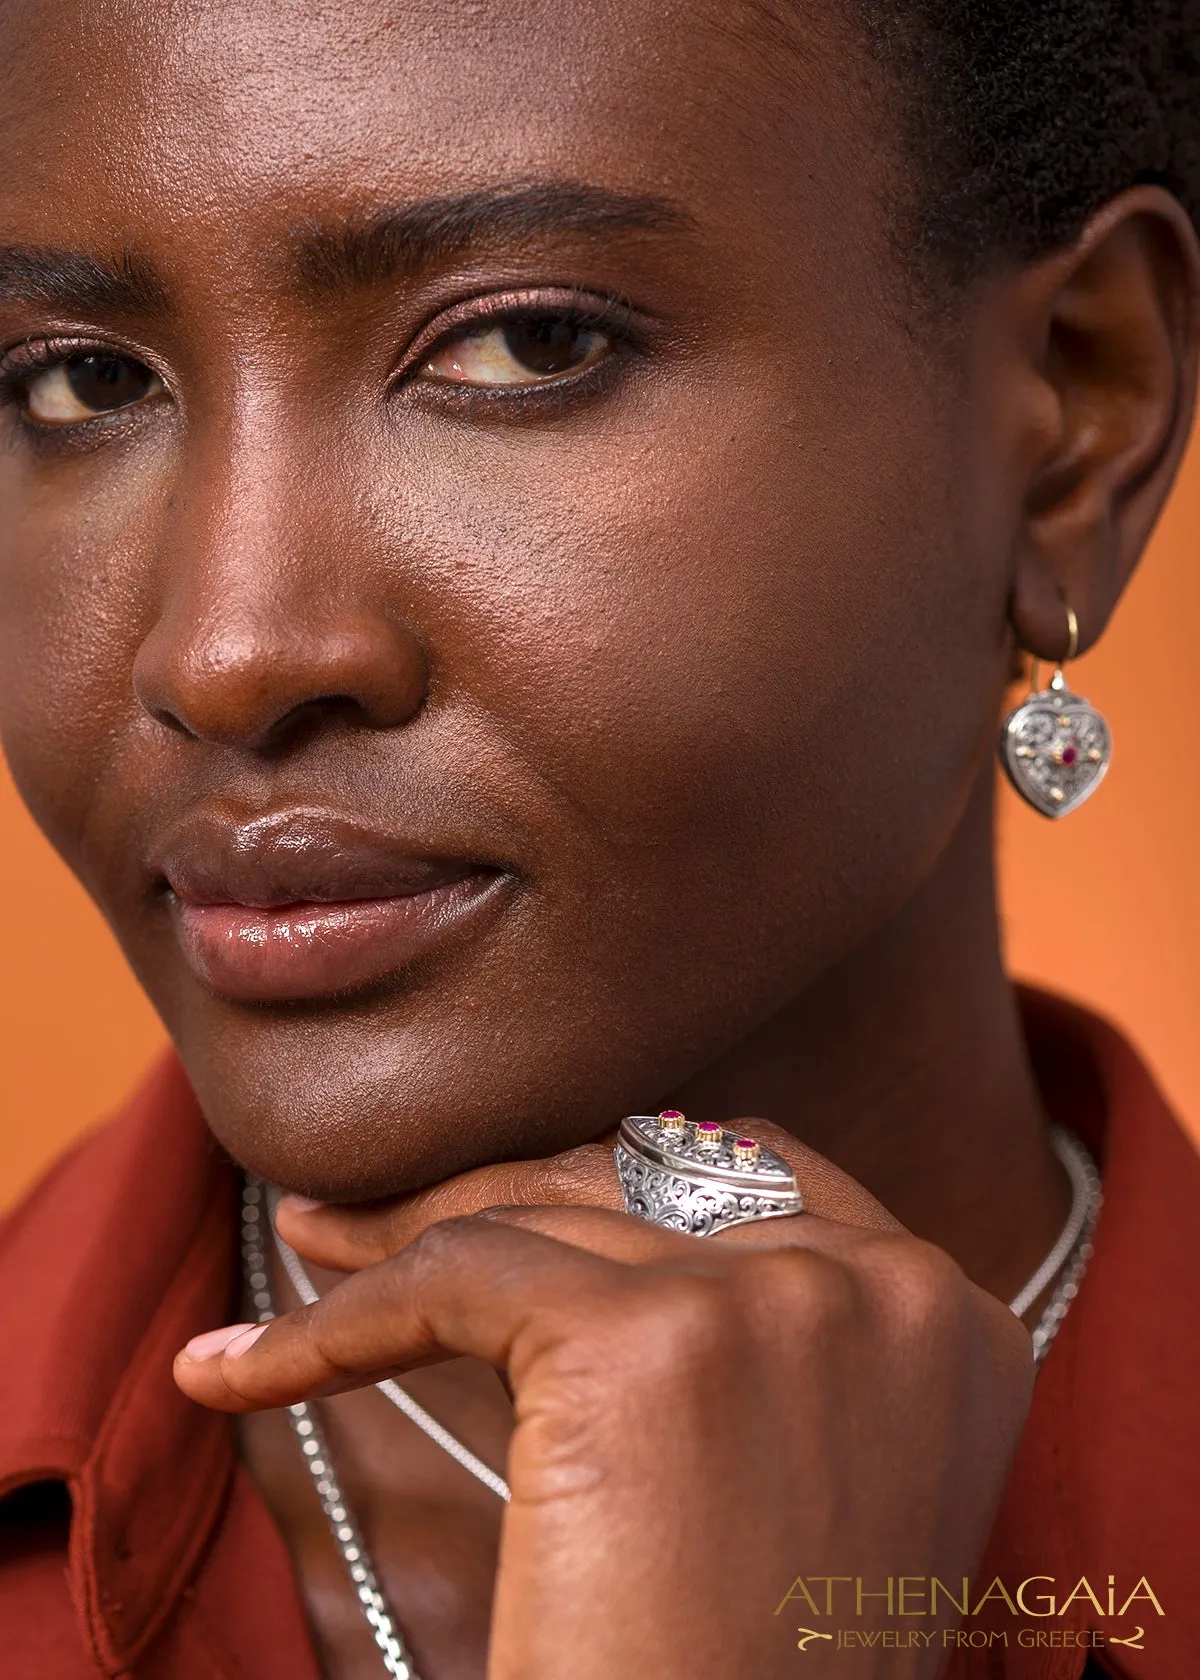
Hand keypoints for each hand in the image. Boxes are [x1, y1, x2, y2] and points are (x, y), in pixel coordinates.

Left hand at [175, 1125, 1033, 1678]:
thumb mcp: (804, 1467)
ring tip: (312, 1257)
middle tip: (363, 1223)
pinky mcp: (643, 1345)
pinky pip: (448, 1280)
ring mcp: (776, 1301)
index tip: (502, 1200)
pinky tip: (238, 1368)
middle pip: (637, 1179)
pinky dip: (333, 1321)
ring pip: (538, 1213)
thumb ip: (757, 1327)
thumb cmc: (751, 1669)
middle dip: (496, 1193)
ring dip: (403, 1238)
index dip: (609, 1182)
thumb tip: (591, 1209)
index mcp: (946, 1314)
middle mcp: (885, 1284)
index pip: (748, 1173)